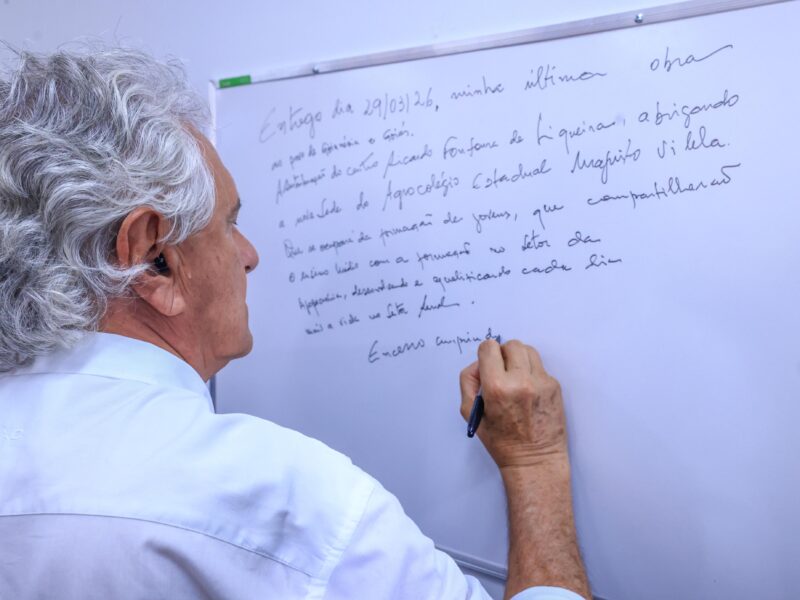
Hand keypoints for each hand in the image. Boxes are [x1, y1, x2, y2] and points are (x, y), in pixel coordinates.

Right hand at [460, 340, 567, 469]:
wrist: (535, 460)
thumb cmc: (502, 442)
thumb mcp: (471, 414)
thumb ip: (468, 382)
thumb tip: (478, 364)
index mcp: (497, 387)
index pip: (489, 348)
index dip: (485, 354)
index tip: (487, 365)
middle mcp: (521, 381)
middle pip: (511, 344)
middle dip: (503, 354)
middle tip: (501, 371)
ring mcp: (541, 382)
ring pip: (528, 350)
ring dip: (519, 359)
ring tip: (515, 378)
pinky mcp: (555, 387)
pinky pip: (540, 367)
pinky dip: (531, 373)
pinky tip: (528, 392)